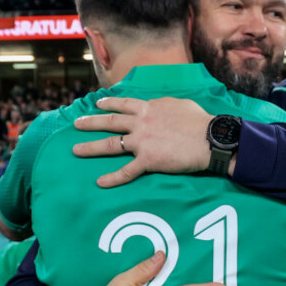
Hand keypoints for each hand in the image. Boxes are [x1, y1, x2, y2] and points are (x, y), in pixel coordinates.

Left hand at [73, 96, 213, 187]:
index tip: (97, 104)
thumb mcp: (181, 105)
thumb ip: (165, 105)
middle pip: (110, 122)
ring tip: (76, 150)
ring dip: (91, 148)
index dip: (109, 104)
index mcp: (149, 108)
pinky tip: (100, 182)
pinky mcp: (148, 160)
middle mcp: (141, 123)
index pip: (124, 104)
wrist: (209, 139)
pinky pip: (127, 171)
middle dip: (91, 123)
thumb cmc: (201, 121)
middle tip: (76, 125)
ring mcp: (142, 142)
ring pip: (111, 144)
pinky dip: (112, 178)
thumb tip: (159, 107)